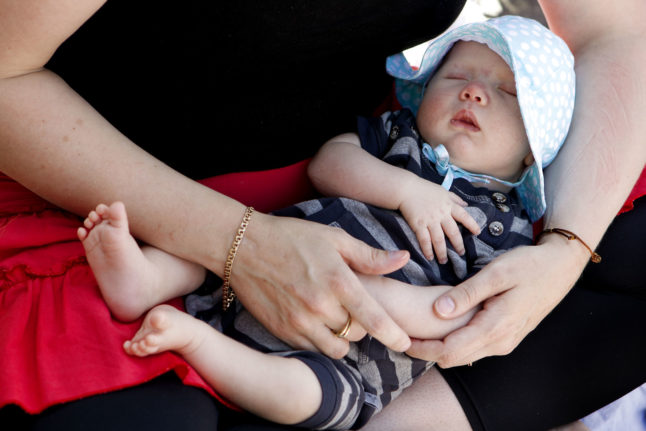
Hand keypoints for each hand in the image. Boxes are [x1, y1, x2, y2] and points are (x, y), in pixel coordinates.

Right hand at [230, 212, 411, 357]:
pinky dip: (321, 341)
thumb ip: (369, 256)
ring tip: (336, 318)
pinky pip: (313, 349)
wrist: (243, 247)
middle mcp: (319, 306)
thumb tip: (403, 259)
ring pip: (336, 348)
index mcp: (337, 280)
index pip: (374, 318)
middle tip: (354, 309)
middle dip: (362, 325)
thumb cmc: (292, 237)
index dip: (393, 335)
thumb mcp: (334, 238)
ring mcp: (299, 322)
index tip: (404, 343)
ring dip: (343, 338)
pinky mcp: (282, 331)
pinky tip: (316, 322)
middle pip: (357, 333)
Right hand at [399, 179, 479, 263]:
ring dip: (442, 252)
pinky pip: (424, 240)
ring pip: (439, 240)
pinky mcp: (418, 224)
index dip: (472, 225)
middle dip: (458, 245)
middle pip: (453, 232)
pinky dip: (427, 250)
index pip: (464, 216)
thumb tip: (466, 205)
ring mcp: (430, 220)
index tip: (477, 233)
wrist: (406, 189)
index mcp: (449, 205)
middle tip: (461, 254)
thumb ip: (455, 198)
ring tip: (443, 261)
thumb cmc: (424, 188)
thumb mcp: (443, 191)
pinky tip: (429, 257)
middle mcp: (441, 214)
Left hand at [406, 235, 589, 366]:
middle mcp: (501, 342)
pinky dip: (454, 342)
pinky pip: (474, 348)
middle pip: (453, 359)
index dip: (422, 349)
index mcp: (496, 327)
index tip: (400, 338)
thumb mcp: (496, 273)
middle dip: (426, 351)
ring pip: (464, 355)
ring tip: (415, 330)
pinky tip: (441, 327)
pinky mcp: (506, 337)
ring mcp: (505, 342)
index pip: (449, 351)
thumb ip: (467, 293)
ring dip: (439, 347)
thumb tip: (438, 311)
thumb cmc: (529, 265)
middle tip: (401, 334)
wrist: (561, 268)